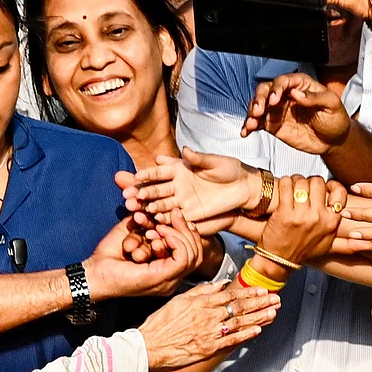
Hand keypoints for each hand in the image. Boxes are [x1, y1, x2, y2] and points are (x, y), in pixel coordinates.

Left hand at [85, 211, 202, 298]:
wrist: (94, 270)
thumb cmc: (111, 254)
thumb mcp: (135, 232)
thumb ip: (150, 223)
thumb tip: (165, 208)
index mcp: (167, 269)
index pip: (193, 252)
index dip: (189, 231)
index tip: (176, 213)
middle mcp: (171, 278)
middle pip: (197, 254)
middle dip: (187, 230)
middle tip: (174, 214)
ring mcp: (168, 281)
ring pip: (193, 256)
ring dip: (177, 234)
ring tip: (158, 227)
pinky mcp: (162, 278)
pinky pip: (182, 258)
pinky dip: (175, 241)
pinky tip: (159, 232)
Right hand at [118, 148, 262, 220]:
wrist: (243, 188)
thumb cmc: (230, 170)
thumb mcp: (215, 162)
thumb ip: (199, 158)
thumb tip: (185, 150)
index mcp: (180, 169)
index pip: (159, 172)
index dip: (147, 174)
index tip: (135, 177)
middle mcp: (176, 185)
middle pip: (155, 189)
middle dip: (142, 193)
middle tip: (128, 197)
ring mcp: (182, 200)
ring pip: (161, 204)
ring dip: (148, 207)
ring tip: (137, 210)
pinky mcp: (189, 214)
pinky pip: (173, 217)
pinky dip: (162, 220)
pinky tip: (153, 221)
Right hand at [139, 282, 280, 370]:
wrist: (149, 345)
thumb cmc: (161, 324)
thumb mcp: (180, 299)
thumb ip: (202, 291)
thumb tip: (220, 285)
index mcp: (201, 302)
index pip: (231, 295)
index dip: (249, 293)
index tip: (262, 291)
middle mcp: (208, 315)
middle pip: (239, 307)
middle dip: (260, 303)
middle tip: (275, 299)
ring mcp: (210, 332)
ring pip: (240, 322)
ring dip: (259, 317)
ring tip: (273, 312)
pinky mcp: (209, 348)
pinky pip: (232, 340)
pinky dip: (246, 334)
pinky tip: (258, 330)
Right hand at [242, 73, 350, 154]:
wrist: (334, 140)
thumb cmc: (335, 119)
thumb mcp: (332, 105)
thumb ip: (315, 98)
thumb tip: (296, 93)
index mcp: (300, 85)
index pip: (283, 81)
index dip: (276, 88)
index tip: (274, 100)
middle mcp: (286, 94)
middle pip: (266, 90)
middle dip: (259, 99)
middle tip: (259, 110)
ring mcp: (277, 109)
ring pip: (258, 105)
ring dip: (252, 111)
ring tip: (251, 122)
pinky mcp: (273, 124)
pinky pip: (258, 122)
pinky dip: (249, 126)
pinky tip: (246, 131)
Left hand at [260, 176, 344, 263]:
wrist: (278, 260)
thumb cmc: (302, 251)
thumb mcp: (329, 248)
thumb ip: (350, 244)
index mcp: (331, 222)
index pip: (339, 192)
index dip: (331, 185)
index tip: (324, 186)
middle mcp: (319, 217)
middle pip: (318, 182)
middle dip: (310, 181)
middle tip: (304, 187)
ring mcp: (301, 215)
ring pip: (302, 182)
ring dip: (296, 181)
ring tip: (293, 187)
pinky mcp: (284, 212)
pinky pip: (286, 186)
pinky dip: (284, 182)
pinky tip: (284, 188)